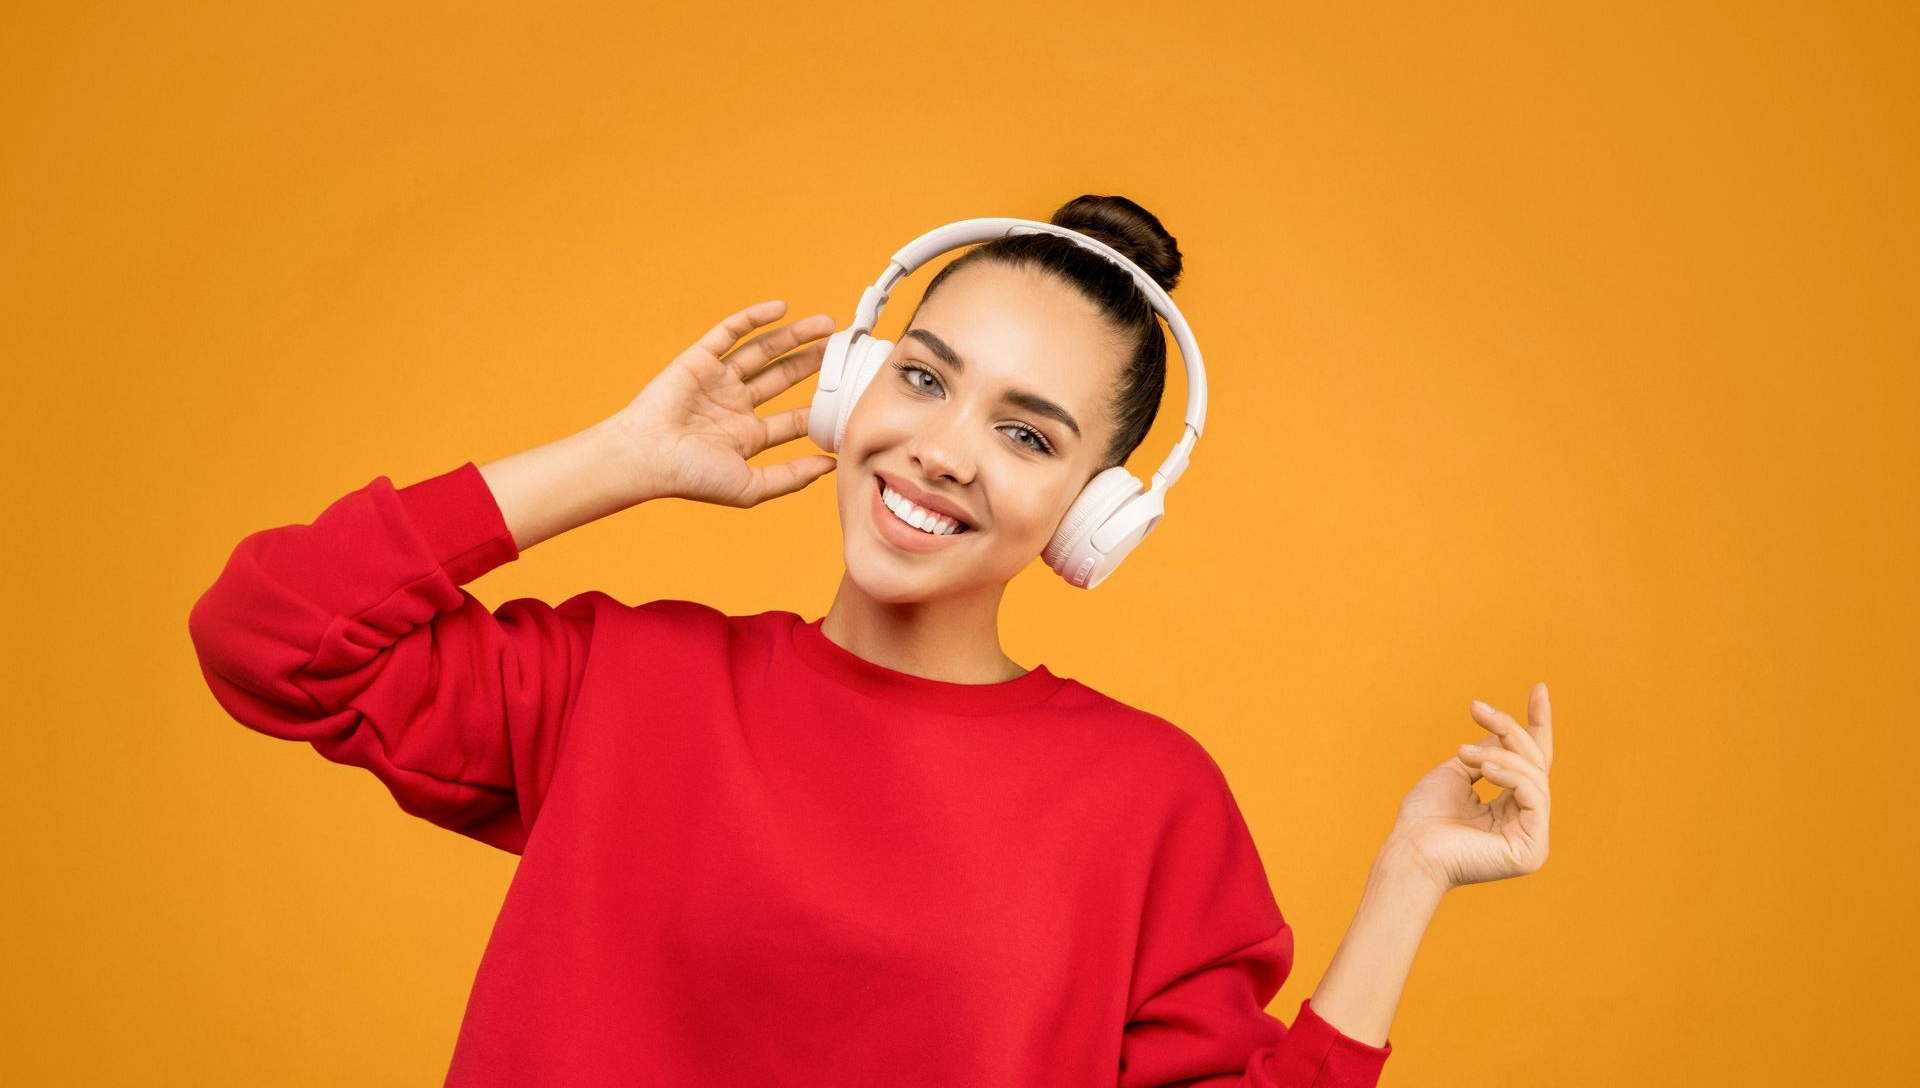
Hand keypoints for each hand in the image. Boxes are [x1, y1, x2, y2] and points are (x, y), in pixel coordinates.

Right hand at [607, 299, 839, 507]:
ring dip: (793, 337)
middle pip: (783, 378)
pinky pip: (729, 333)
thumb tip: (832, 467)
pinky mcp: (699, 360)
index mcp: (747, 437)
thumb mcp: (751, 487)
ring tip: (825, 325)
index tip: (852, 394)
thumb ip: (792, 477)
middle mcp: (734, 406)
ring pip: (763, 352)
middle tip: (843, 349)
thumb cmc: (692, 477)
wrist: (646, 457)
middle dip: (813, 364)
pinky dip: (754, 318)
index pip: (793, 418)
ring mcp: (717, 381)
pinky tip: (781, 308)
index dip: (821, 406)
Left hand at [1387, 682, 1554, 892]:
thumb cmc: (1423, 817)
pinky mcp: (1531, 849)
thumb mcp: (1457, 772)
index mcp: (1509, 810)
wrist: (1409, 850)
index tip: (1540, 688)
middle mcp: (1525, 824)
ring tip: (1463, 752)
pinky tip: (1485, 768)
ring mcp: (1532, 838)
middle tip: (1477, 708)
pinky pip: (1535, 798)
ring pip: (1534, 776)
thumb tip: (1506, 733)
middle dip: (1509, 730)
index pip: (1531, 763)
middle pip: (1534, 763)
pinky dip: (1511, 775)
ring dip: (1499, 754)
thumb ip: (1487, 754)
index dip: (1536, 725)